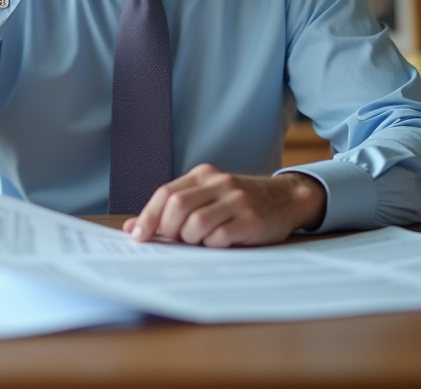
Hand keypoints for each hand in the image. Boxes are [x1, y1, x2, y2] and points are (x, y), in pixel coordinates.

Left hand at [122, 164, 326, 247]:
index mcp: (204, 174)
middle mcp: (219, 183)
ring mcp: (236, 200)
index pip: (166, 193)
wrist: (287, 199)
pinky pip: (219, 238)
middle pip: (177, 207)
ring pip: (195, 224)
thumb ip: (173, 209)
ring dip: (191, 240)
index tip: (138, 237)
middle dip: (168, 230)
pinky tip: (220, 244)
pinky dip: (212, 246)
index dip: (148, 217)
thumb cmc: (241, 203)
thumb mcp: (207, 198)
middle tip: (176, 241)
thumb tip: (132, 228)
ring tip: (201, 241)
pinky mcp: (251, 220)